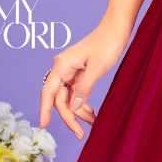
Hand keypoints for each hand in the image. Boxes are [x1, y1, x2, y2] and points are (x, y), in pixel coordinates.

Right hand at [39, 23, 130, 139]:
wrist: (117, 27)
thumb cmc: (107, 43)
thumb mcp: (97, 68)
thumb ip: (84, 89)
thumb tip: (72, 107)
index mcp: (62, 65)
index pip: (49, 93)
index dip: (45, 111)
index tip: (43, 126)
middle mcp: (62, 68)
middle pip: (60, 98)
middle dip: (69, 116)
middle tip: (81, 133)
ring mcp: (70, 71)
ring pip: (68, 97)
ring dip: (78, 111)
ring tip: (93, 122)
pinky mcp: (79, 73)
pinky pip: (76, 92)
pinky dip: (82, 103)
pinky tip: (91, 113)